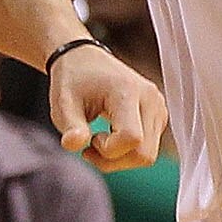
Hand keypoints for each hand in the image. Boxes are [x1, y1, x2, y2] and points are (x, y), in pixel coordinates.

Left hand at [49, 40, 166, 170]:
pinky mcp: (158, 117)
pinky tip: (110, 136)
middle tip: (89, 146)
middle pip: (144, 154)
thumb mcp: (63, 104)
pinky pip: (147, 150)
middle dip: (114, 160)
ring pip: (147, 156)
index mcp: (128, 91)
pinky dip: (126, 153)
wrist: (84, 61)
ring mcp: (158, 108)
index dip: (108, 150)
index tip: (89, 137)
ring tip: (97, 140)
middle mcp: (150, 99)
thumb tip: (73, 145)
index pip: (132, 138)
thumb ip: (70, 127)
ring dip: (119, 158)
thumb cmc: (73, 82)